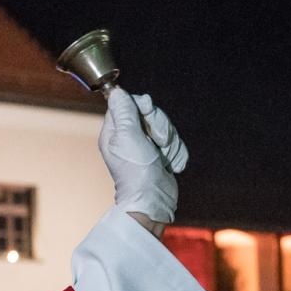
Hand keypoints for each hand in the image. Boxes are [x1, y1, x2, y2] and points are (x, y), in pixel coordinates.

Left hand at [99, 88, 186, 225]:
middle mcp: (128, 136)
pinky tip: (169, 164)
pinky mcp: (160, 153)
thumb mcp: (127, 137)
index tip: (147, 121)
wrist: (153, 198)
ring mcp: (146, 144)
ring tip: (162, 157)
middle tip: (156, 144)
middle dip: (160, 128)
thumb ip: (124, 113)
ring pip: (165, 126)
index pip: (129, 103)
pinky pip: (174, 141)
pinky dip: (175, 152)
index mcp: (114, 131)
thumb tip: (116, 91)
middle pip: (151, 113)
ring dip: (169, 142)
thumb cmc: (136, 171)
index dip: (143, 108)